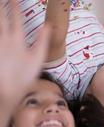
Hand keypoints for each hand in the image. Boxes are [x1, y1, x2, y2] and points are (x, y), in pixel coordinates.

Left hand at [0, 0, 49, 126]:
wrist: (6, 91)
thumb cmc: (24, 76)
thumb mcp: (38, 59)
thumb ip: (42, 40)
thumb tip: (48, 25)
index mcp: (17, 39)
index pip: (16, 18)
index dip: (15, 5)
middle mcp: (4, 38)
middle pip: (1, 16)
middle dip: (1, 5)